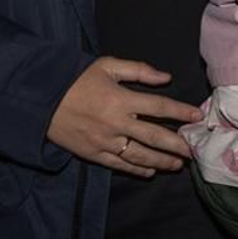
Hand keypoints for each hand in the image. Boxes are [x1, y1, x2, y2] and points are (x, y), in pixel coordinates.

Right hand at [47, 56, 201, 177]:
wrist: (40, 98)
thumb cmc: (76, 79)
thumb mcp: (106, 65)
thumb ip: (138, 70)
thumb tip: (166, 77)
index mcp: (121, 99)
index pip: (159, 106)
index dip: (180, 112)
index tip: (197, 117)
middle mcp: (116, 123)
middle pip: (155, 136)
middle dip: (177, 145)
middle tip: (195, 151)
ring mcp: (105, 141)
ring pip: (139, 155)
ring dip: (161, 161)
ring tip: (178, 165)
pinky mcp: (93, 153)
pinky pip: (119, 165)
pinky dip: (136, 169)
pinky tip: (150, 172)